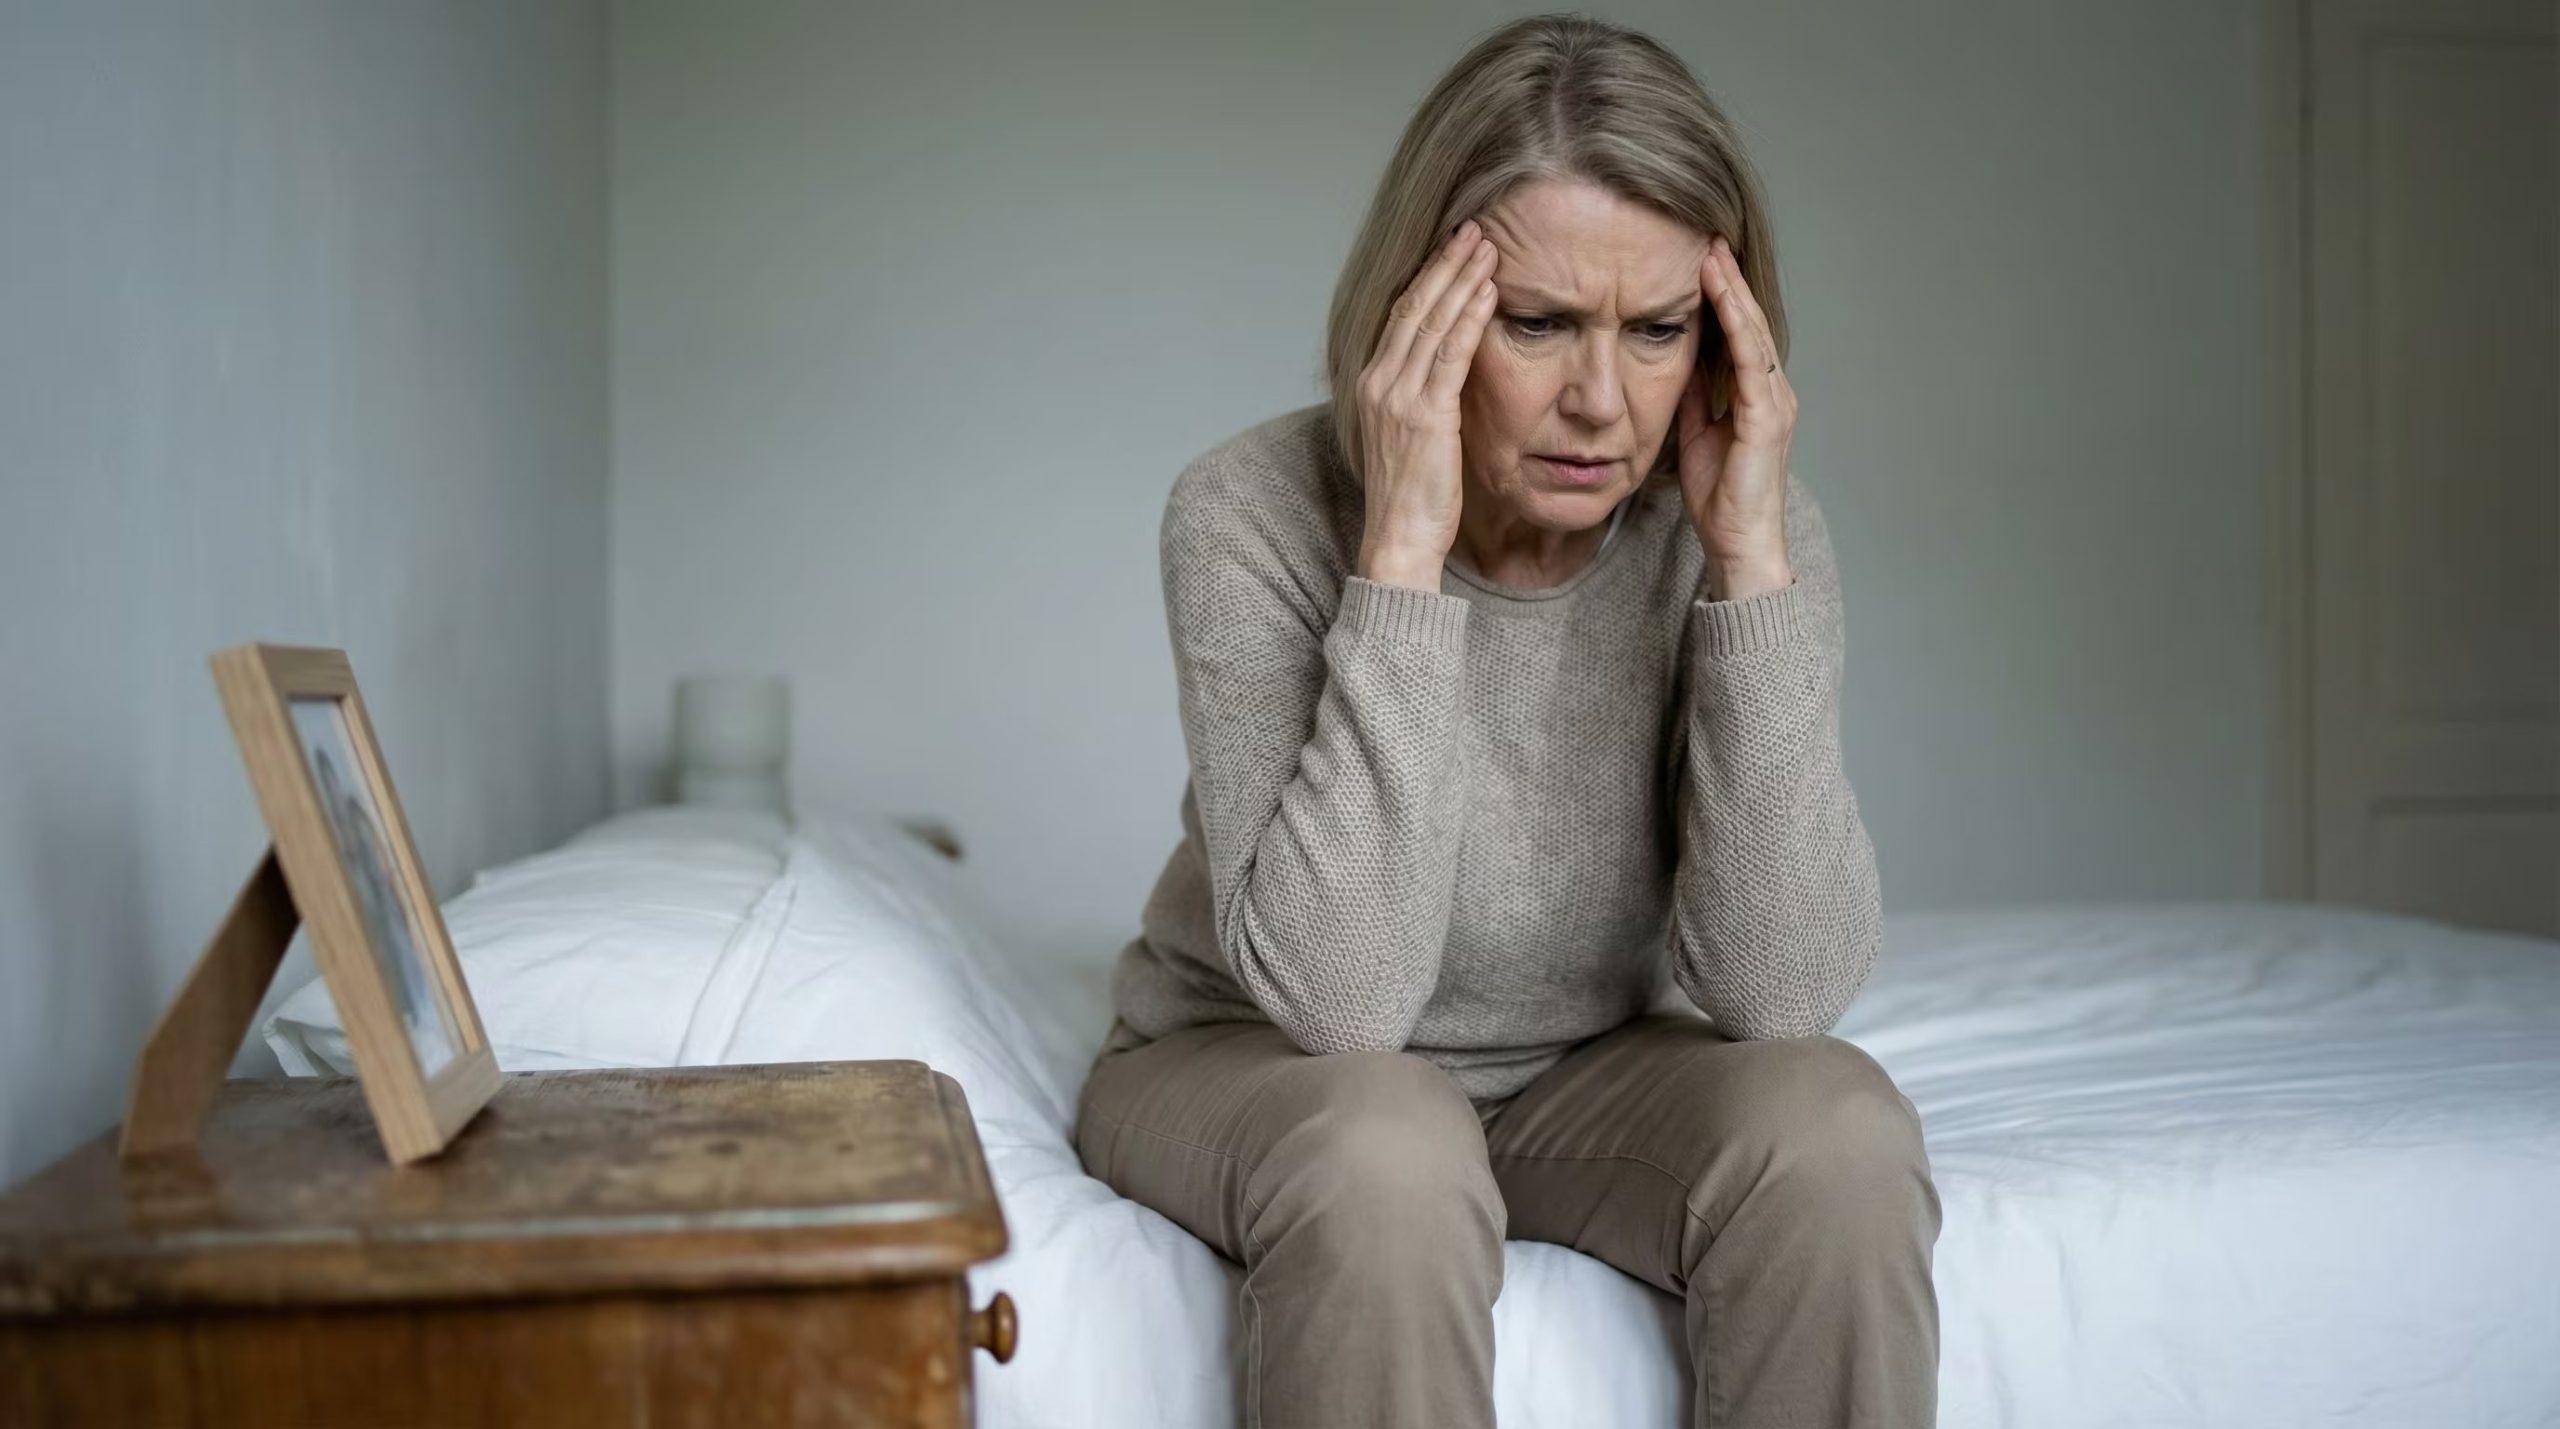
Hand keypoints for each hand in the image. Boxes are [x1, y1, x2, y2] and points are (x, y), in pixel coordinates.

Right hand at [1354, 219, 1500, 588]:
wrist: (1399, 540)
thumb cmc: (1411, 499)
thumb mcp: (1411, 439)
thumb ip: (1423, 400)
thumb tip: (1448, 375)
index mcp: (1372, 385)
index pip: (1401, 317)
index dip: (1427, 280)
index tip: (1452, 251)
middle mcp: (1378, 382)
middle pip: (1413, 307)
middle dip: (1445, 264)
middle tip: (1474, 230)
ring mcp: (1398, 396)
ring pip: (1432, 321)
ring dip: (1462, 279)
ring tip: (1488, 247)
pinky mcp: (1425, 414)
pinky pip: (1451, 353)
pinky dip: (1470, 317)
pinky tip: (1490, 291)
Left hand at [1675, 234, 1794, 595]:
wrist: (1740, 544)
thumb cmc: (1721, 500)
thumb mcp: (1697, 436)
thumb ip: (1694, 399)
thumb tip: (1677, 362)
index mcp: (1757, 397)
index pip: (1739, 335)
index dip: (1722, 297)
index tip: (1701, 261)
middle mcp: (1772, 393)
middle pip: (1750, 323)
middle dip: (1729, 280)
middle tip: (1708, 237)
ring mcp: (1774, 404)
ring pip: (1753, 332)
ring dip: (1732, 290)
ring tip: (1712, 252)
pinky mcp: (1766, 418)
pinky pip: (1749, 360)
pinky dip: (1735, 323)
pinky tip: (1719, 295)